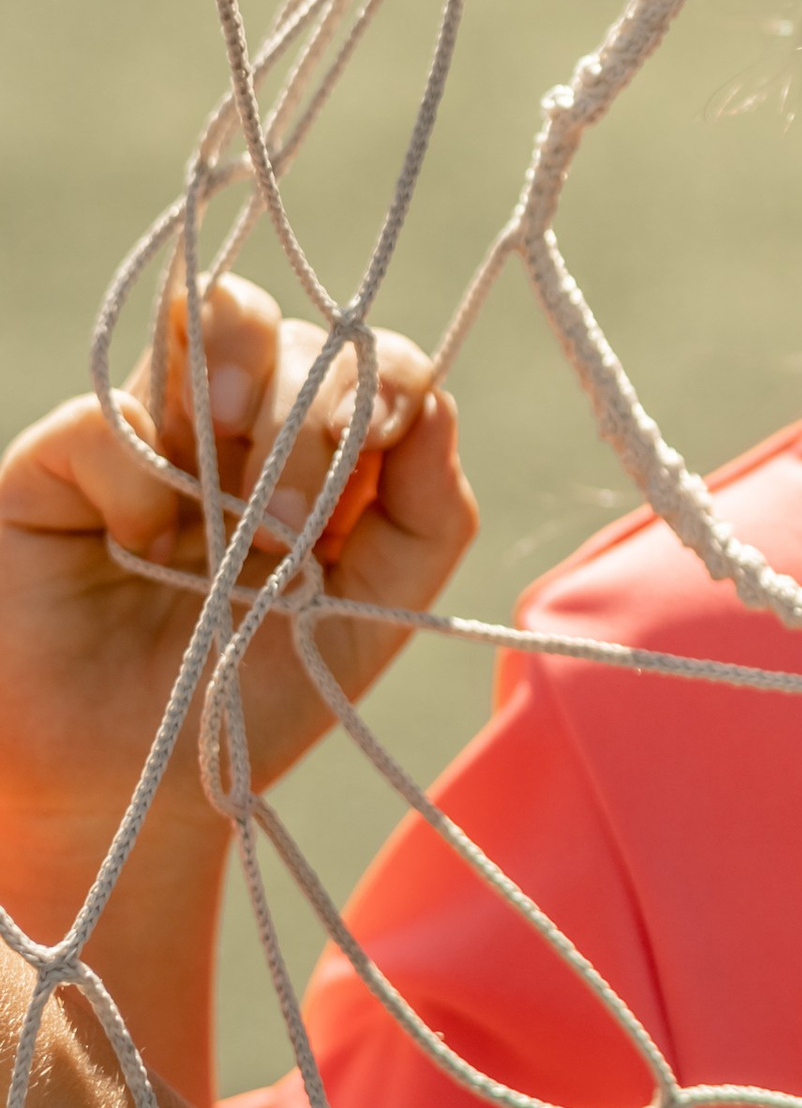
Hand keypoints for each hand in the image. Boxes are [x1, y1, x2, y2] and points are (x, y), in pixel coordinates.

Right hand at [0, 277, 475, 959]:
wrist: (127, 788)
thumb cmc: (247, 701)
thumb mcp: (367, 617)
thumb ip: (425, 516)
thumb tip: (434, 404)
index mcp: (322, 455)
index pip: (372, 360)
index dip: (385, 379)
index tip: (385, 442)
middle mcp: (239, 426)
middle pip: (306, 336)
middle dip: (317, 416)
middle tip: (290, 528)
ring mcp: (153, 429)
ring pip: (218, 319)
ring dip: (250, 390)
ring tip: (231, 470)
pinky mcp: (61, 458)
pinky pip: (112, 414)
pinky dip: (140, 478)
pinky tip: (133, 545)